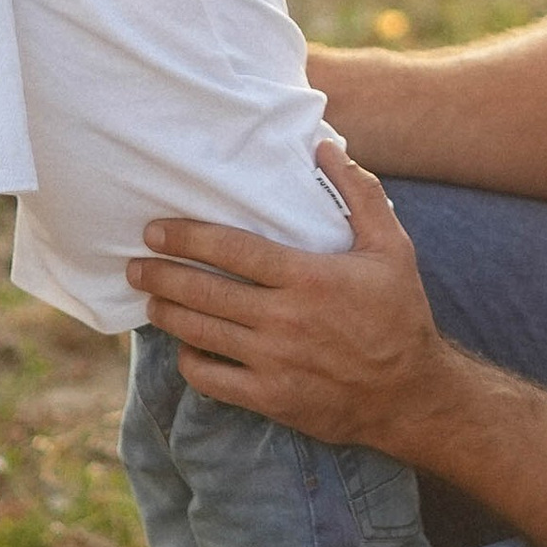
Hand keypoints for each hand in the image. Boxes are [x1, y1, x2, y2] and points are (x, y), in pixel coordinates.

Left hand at [128, 143, 447, 453]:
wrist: (411, 395)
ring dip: (168, 313)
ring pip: (201, 333)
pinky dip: (190, 360)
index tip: (155, 230)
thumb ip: (358, 193)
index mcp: (310, 277)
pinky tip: (185, 345)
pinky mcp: (271, 400)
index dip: (186, 237)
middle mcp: (286, 320)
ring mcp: (275, 363)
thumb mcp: (392, 247)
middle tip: (135, 265)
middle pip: (205, 292)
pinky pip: (212, 380)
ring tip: (150, 299)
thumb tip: (324, 146)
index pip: (232, 250)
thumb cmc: (400, 313)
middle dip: (161, 276)